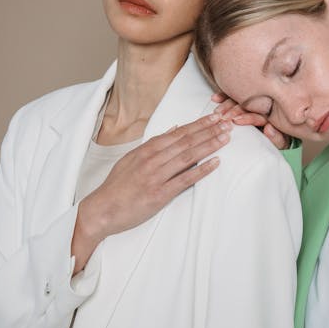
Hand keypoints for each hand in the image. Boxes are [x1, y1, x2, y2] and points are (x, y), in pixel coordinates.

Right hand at [72, 114, 231, 271]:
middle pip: (186, 141)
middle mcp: (152, 160)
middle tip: (227, 123)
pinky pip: (185, 180)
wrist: (101, 209)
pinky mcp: (160, 194)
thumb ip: (153, 144)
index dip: (198, 124)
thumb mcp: (132, 158)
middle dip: (208, 131)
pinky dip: (201, 170)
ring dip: (209, 145)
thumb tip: (174, 129)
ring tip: (225, 138)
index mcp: (146, 150)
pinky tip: (215, 163)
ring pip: (188, 156)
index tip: (214, 118)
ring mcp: (156, 176)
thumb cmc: (117, 186)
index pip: (178, 133)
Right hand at [211, 93, 289, 150]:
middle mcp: (261, 103)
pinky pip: (232, 94)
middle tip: (223, 117)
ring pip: (237, 99)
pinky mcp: (244, 99)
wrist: (287, 124)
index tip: (236, 121)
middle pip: (245, 104)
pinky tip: (215, 98)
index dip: (247, 117)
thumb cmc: (282, 135)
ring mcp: (253, 100)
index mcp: (271, 112)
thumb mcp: (283, 141)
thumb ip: (278, 138)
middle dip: (233, 109)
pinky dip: (223, 96)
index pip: (258, 112)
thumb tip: (268, 129)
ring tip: (217, 111)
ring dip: (226, 104)